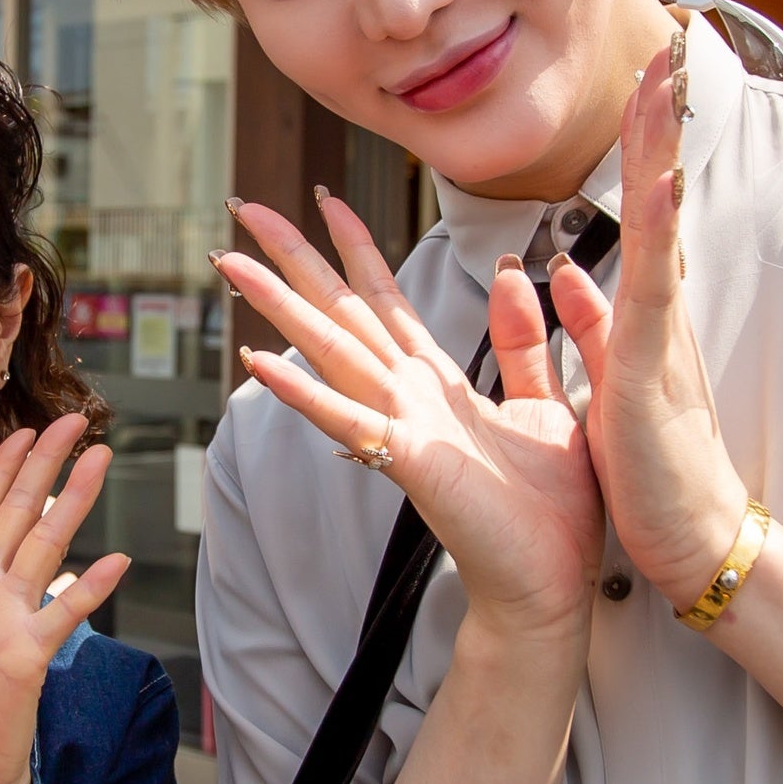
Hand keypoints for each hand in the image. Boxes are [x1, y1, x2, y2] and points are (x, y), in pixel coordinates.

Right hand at [215, 187, 603, 636]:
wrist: (550, 585)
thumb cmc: (551, 511)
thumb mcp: (548, 404)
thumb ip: (526, 342)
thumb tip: (516, 273)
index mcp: (438, 383)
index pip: (387, 299)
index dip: (356, 246)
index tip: (325, 198)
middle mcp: (407, 397)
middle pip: (340, 311)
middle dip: (293, 257)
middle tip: (244, 206)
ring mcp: (400, 427)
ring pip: (330, 350)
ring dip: (279, 305)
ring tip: (232, 262)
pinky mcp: (407, 461)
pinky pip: (346, 419)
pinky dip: (300, 391)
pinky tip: (257, 362)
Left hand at [554, 42, 750, 604]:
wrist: (691, 536)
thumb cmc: (651, 468)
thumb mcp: (606, 383)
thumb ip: (585, 327)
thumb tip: (557, 277)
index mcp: (642, 310)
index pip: (640, 207)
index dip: (638, 143)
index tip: (641, 80)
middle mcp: (661, 307)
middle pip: (661, 193)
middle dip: (657, 121)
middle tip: (666, 49)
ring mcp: (663, 330)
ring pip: (663, 222)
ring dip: (663, 153)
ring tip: (665, 86)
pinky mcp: (654, 365)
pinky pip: (653, 288)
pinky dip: (659, 233)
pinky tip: (662, 186)